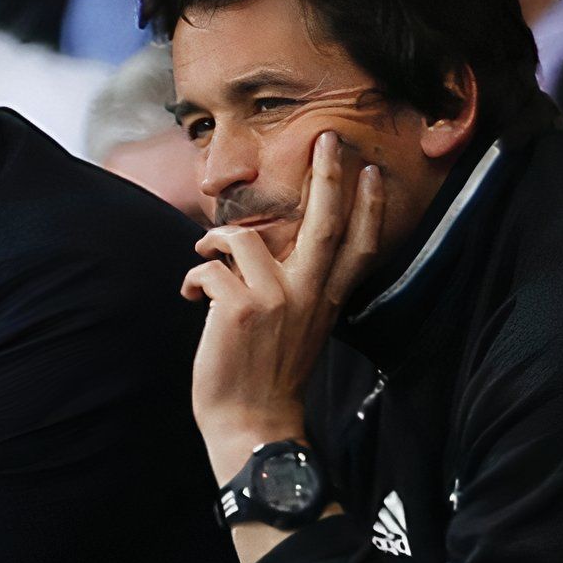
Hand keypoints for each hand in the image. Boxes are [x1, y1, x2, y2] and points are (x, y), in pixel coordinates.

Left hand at [183, 132, 388, 480]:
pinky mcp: (238, 308)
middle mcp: (307, 296)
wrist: (251, 424)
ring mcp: (275, 300)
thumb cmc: (267, 378)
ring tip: (205, 254)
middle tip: (325, 138)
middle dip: (327, 176)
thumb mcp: (299, 330)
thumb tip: (270, 253)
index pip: (359, 246)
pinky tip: (191, 297)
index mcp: (326, 301)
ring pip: (244, 237)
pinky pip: (209, 268)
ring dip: (215, 239)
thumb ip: (298, 291)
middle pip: (324, 223)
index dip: (368, 207)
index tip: (371, 171)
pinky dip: (193, 276)